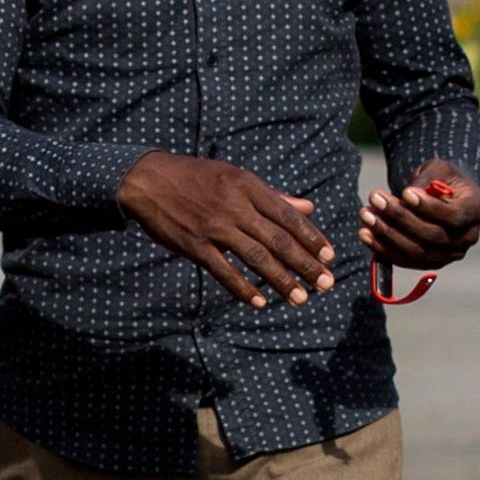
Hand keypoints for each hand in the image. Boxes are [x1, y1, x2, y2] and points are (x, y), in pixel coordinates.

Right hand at [117, 152, 332, 306]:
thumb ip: (273, 196)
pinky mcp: (195, 246)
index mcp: (248, 187)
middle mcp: (235, 206)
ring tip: (300, 298)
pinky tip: (260, 302)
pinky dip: (243, 288)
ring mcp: (214, 227)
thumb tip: (308, 207)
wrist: (149, 180)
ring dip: (281, 280)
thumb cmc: (197, 177)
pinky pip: (224, 271)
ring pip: (256, 258)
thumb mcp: (236, 178)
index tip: (330, 256)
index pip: (288, 216)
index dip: (311, 238)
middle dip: (305, 264)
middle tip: (326, 284)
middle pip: (278, 240)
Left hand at [361, 161, 479, 269]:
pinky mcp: (430, 263)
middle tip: (374, 198)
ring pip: (417, 251)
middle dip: (400, 217)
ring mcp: (450, 254)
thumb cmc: (442, 176)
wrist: (445, 194)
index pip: (454, 216)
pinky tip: (365, 233)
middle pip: (432, 235)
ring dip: (387, 234)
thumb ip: (426, 178)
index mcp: (476, 209)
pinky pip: (405, 260)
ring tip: (365, 214)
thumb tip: (406, 195)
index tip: (404, 192)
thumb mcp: (437, 168)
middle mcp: (468, 237)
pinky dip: (383, 248)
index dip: (428, 207)